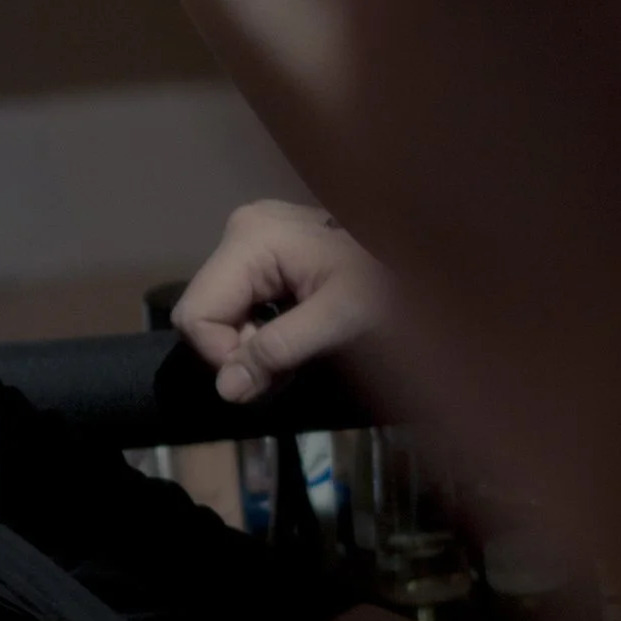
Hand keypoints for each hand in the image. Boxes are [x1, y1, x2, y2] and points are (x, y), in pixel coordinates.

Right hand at [172, 199, 389, 402]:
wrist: (424, 251)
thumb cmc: (389, 281)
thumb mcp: (341, 319)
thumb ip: (279, 350)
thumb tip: (226, 390)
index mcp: (251, 239)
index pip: (196, 314)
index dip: (222, 355)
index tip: (266, 374)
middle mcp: (240, 230)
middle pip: (204, 311)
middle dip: (236, 350)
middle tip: (283, 367)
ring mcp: (251, 237)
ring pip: (220, 310)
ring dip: (250, 344)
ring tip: (293, 353)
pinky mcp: (263, 249)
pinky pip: (240, 300)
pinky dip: (259, 329)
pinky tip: (293, 334)